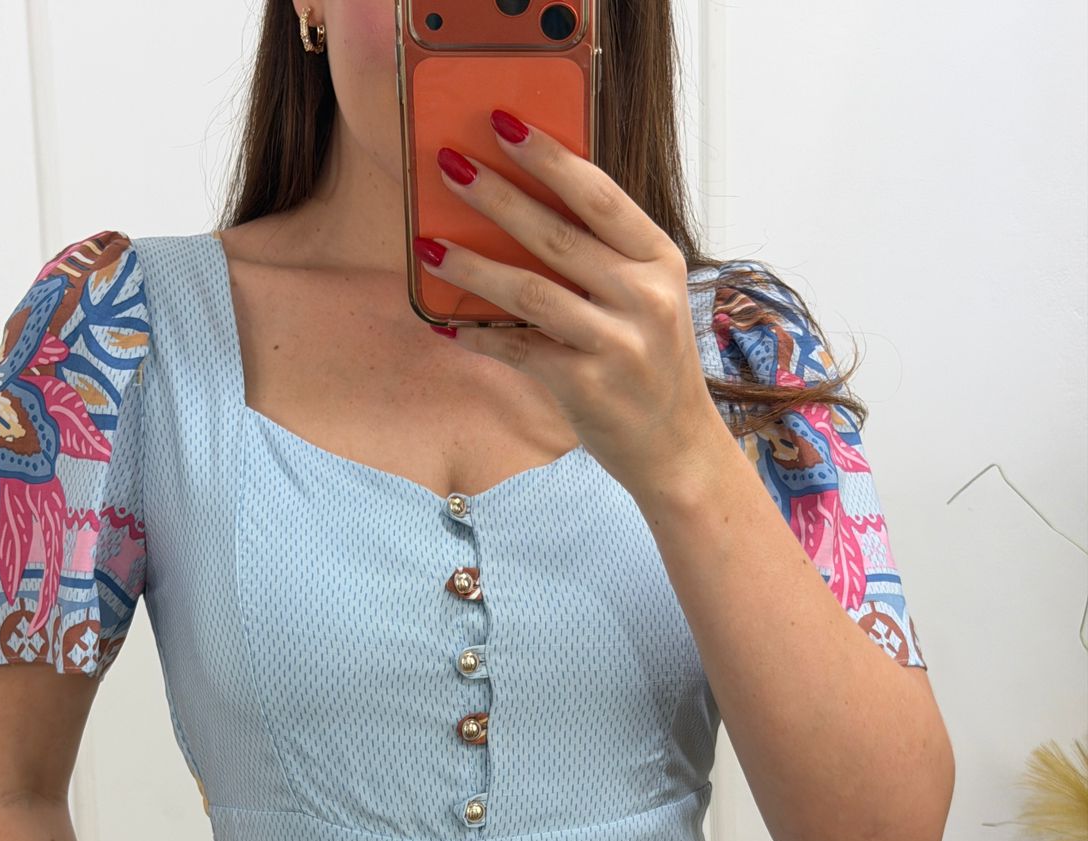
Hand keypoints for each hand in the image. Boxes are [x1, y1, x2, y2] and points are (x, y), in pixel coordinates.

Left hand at [413, 111, 730, 501]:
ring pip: (529, 292)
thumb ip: (603, 258)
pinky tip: (447, 324)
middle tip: (450, 168)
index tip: (504, 125)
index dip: (549, 157)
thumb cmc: (650, 365)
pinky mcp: (587, 388)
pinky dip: (480, 336)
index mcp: (660, 260)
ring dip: (472, 268)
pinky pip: (519, 350)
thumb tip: (520, 215)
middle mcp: (644, 297)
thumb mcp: (647, 299)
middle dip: (495, 198)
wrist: (677, 448)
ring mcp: (617, 344)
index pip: (600, 196)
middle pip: (555, 236)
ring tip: (429, 246)